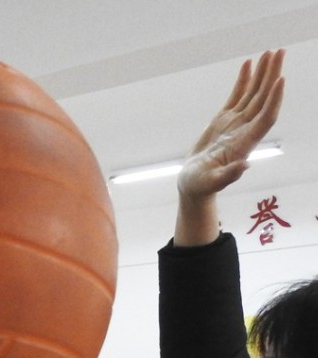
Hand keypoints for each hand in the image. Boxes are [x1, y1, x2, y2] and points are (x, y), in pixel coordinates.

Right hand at [175, 50, 284, 244]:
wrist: (194, 185)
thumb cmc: (201, 186)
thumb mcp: (212, 183)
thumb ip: (229, 176)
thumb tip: (245, 166)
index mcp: (245, 143)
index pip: (265, 117)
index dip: (274, 99)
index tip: (280, 80)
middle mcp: (245, 130)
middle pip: (263, 99)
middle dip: (272, 76)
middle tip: (279, 53)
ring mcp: (236, 123)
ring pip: (254, 94)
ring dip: (263, 74)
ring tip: (270, 53)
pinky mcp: (224, 120)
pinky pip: (237, 96)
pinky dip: (243, 80)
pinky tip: (249, 64)